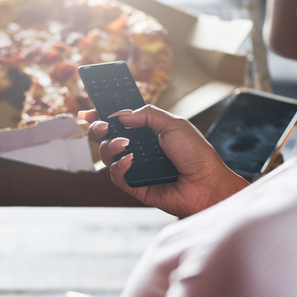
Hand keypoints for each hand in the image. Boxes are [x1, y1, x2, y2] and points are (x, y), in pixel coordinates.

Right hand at [82, 105, 248, 217]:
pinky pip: (116, 176)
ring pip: (107, 156)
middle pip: (106, 138)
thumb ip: (147, 115)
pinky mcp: (135, 186)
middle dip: (98, 129)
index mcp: (147, 132)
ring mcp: (136, 167)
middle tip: (102, 126)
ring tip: (123, 144)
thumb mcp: (174, 124)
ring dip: (109, 147)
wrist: (206, 183)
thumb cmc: (196, 154)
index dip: (102, 116)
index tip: (89, 110)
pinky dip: (119, 167)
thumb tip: (121, 114)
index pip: (119, 122)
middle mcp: (138, 149)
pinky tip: (129, 160)